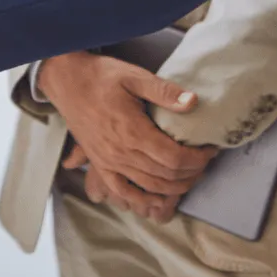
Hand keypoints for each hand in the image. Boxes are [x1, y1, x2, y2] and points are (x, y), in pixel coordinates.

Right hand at [38, 51, 216, 220]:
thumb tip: (193, 102)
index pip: (174, 157)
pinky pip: (122, 191)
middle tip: (205, 162)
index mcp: (132, 131)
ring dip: (174, 187)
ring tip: (190, 176)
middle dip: (191, 173)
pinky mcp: (100, 164)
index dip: (197, 159)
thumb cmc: (100, 76)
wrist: (67, 81)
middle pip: (165, 176)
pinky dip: (141, 200)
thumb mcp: (134, 76)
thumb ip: (164, 92)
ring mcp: (109, 162)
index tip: (209, 150)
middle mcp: (121, 152)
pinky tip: (156, 200)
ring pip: (149, 187)